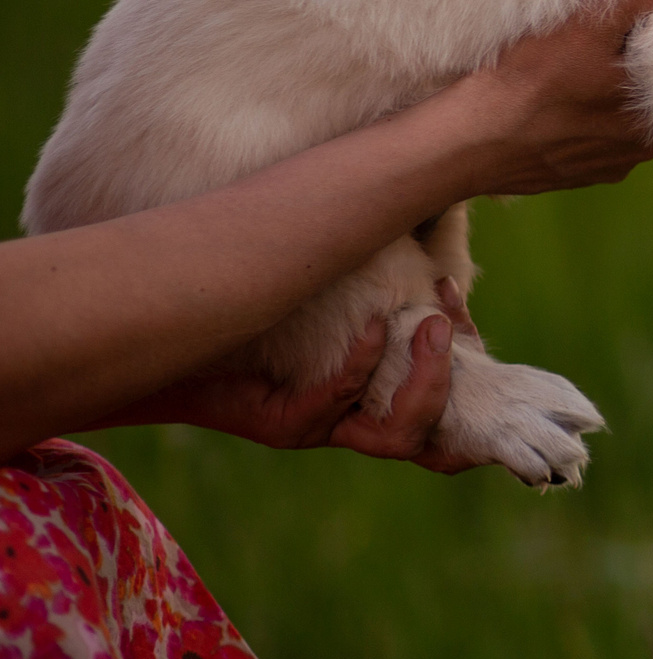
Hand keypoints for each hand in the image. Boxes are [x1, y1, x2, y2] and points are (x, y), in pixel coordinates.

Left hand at [104, 281, 484, 470]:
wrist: (175, 326)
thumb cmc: (258, 300)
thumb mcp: (334, 283)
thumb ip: (381, 268)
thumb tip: (426, 213)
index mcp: (380, 390)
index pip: (449, 407)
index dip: (471, 367)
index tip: (454, 303)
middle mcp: (356, 418)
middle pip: (436, 444)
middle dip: (449, 384)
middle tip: (443, 326)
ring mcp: (321, 426)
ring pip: (397, 438)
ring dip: (423, 384)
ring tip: (425, 328)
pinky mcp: (282, 427)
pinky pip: (335, 407)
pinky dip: (359, 365)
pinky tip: (369, 326)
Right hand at [445, 0, 652, 197]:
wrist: (459, 144)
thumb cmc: (526, 82)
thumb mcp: (594, 23)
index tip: (641, 11)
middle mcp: (634, 150)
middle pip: (643, 89)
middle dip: (627, 61)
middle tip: (599, 29)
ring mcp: (597, 165)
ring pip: (612, 111)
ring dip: (597, 87)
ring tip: (570, 59)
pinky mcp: (563, 172)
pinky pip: (581, 132)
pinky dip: (571, 112)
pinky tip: (551, 92)